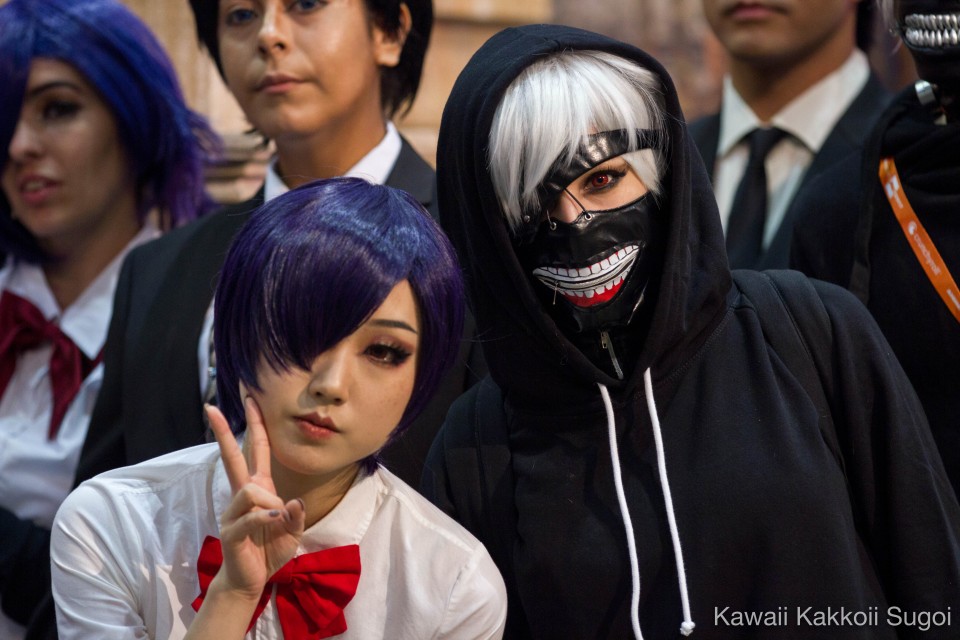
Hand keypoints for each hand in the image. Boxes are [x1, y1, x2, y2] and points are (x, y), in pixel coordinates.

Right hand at [205, 398, 305, 600]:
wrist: (252, 580)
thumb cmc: (270, 550)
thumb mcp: (293, 530)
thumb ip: (296, 515)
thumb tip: (292, 502)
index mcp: (258, 489)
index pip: (256, 451)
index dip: (255, 426)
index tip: (250, 400)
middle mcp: (242, 496)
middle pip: (231, 458)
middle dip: (223, 433)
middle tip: (210, 409)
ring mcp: (233, 512)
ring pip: (250, 489)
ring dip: (269, 501)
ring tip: (278, 518)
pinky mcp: (231, 531)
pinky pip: (251, 516)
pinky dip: (266, 518)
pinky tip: (275, 521)